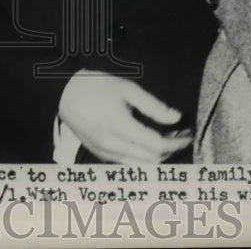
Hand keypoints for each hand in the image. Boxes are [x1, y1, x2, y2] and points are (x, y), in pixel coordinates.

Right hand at [59, 70, 192, 163]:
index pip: (158, 145)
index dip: (178, 142)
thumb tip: (176, 118)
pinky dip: (141, 156)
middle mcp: (112, 145)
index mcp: (120, 126)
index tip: (187, 133)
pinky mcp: (99, 153)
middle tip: (180, 135)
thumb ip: (153, 105)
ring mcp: (104, 152)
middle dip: (171, 150)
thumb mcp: (126, 88)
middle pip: (152, 159)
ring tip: (166, 138)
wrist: (62, 92)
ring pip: (140, 164)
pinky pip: (127, 162)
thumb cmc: (95, 85)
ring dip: (157, 155)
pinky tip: (146, 142)